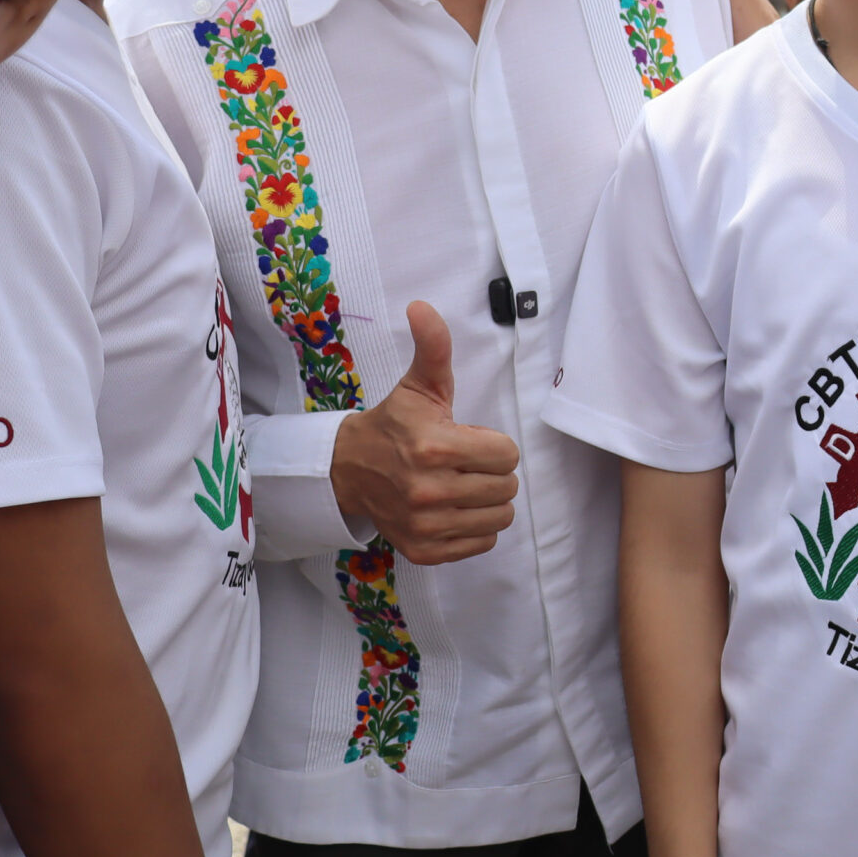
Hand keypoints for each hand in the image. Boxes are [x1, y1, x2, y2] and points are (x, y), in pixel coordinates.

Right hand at [329, 301, 517, 563]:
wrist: (350, 470)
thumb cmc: (395, 424)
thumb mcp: (418, 384)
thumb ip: (433, 347)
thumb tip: (422, 306)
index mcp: (434, 448)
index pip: (507, 455)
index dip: (495, 445)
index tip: (471, 440)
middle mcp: (429, 491)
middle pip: (506, 487)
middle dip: (493, 472)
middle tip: (467, 463)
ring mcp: (426, 525)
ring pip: (499, 518)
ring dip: (489, 501)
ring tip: (465, 485)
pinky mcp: (424, 550)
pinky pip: (481, 543)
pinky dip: (476, 527)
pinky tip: (455, 508)